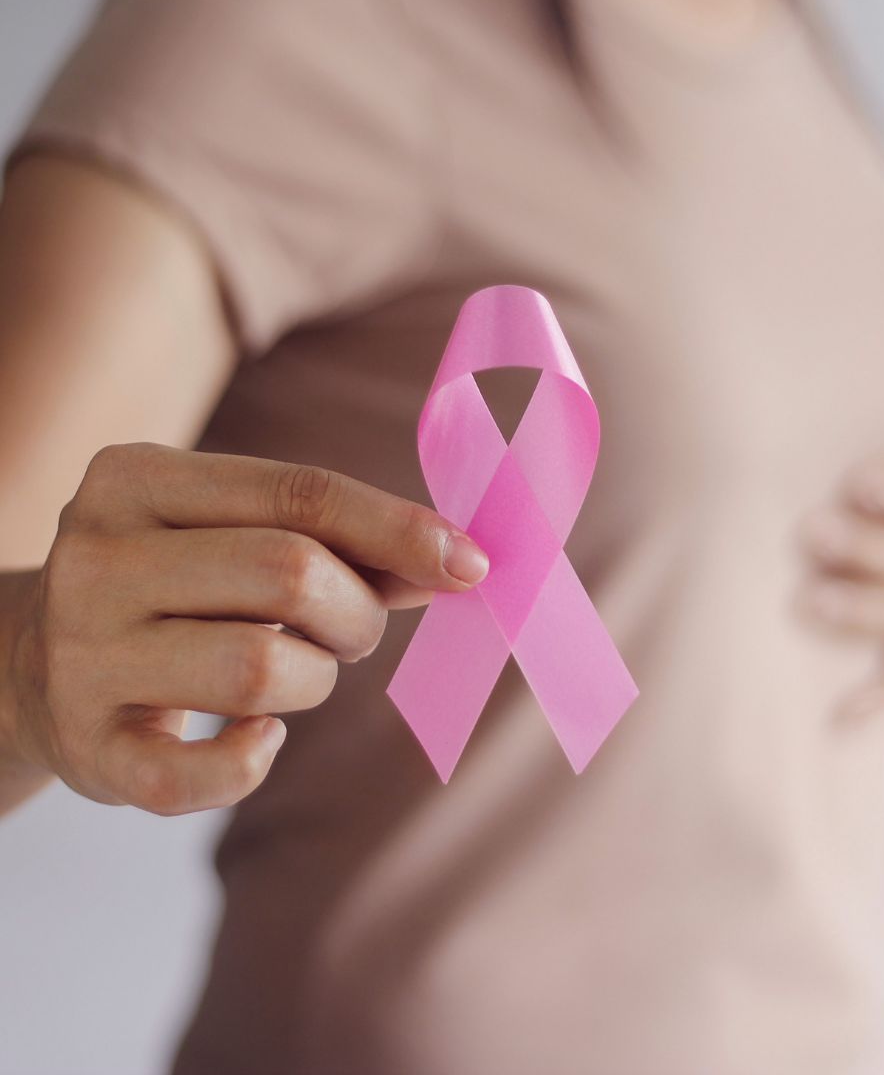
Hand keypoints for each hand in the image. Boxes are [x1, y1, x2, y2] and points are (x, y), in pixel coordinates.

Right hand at [1, 443, 488, 814]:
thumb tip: (454, 560)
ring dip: (317, 679)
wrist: (32, 664)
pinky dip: (257, 759)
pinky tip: (260, 735)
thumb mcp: (233, 534)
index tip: (470, 561)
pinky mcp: (87, 748)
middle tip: (355, 629)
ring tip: (299, 673)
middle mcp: (95, 558)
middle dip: (357, 611)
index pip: (299, 494)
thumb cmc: (172, 586)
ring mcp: (81, 657)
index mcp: (135, 480)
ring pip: (263, 668)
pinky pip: (207, 772)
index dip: (398, 528)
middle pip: (289, 574)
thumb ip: (336, 541)